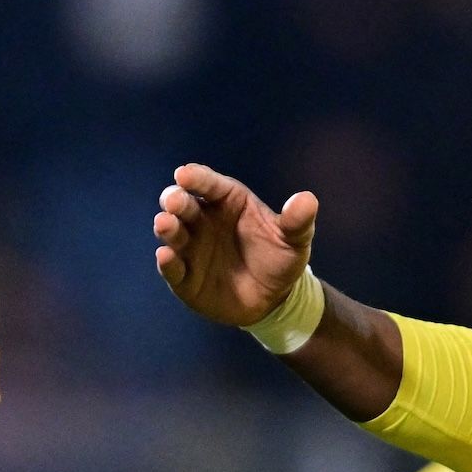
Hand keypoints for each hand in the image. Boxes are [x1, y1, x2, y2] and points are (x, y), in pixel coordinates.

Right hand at [152, 163, 320, 326]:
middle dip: (175, 199)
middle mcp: (203, 220)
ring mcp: (192, 249)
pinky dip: (167, 262)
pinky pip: (172, 268)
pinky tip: (165, 256)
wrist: (274, 299)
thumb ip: (297, 221)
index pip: (209, 184)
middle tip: (174, 200)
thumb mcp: (295, 240)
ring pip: (173, 233)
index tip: (184, 173)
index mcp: (227, 202)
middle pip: (183, 204)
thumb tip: (307, 200)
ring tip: (165, 223)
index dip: (196, 178)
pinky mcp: (185, 278)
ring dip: (167, 227)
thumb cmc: (280, 259)